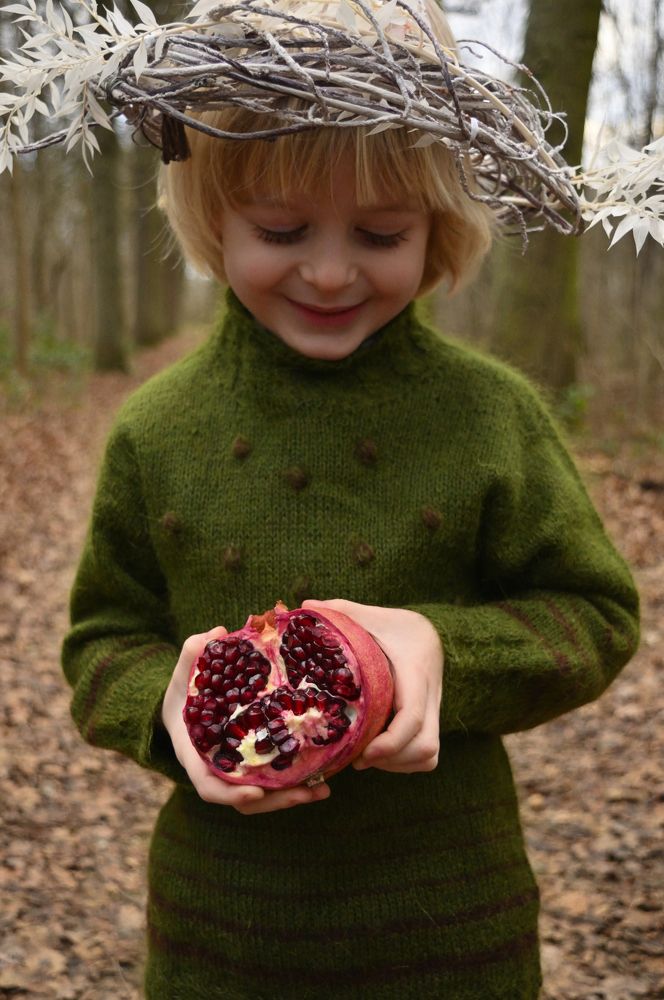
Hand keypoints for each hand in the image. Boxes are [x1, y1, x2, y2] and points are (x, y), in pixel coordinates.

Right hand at [161, 626, 330, 814]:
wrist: (188, 703)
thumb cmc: (185, 689)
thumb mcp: (184, 672)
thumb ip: (193, 653)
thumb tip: (217, 633)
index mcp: (196, 756)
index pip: (209, 786)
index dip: (231, 793)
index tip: (256, 792)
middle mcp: (218, 770)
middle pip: (245, 798)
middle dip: (276, 800)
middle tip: (306, 793)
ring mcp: (239, 771)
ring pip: (264, 795)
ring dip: (293, 796)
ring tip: (323, 790)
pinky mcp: (257, 764)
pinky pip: (275, 781)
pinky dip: (297, 783)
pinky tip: (325, 777)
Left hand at [302, 599, 443, 773]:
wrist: (432, 632)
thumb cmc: (396, 625)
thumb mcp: (371, 617)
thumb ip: (341, 611)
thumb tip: (304, 608)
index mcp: (415, 672)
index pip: (412, 717)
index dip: (390, 742)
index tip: (363, 753)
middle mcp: (430, 696)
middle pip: (425, 746)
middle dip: (392, 759)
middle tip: (358, 758)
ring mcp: (433, 712)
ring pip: (429, 755)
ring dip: (397, 764)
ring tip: (365, 758)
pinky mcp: (431, 722)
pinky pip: (427, 755)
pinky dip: (405, 762)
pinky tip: (378, 753)